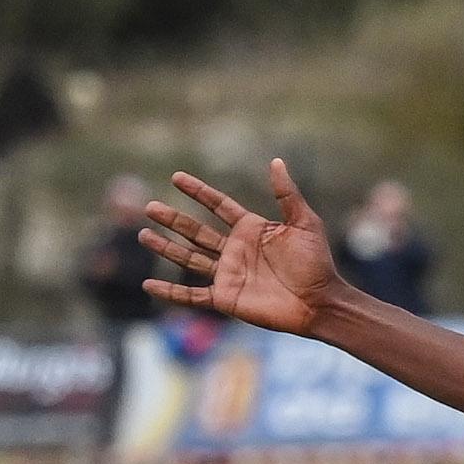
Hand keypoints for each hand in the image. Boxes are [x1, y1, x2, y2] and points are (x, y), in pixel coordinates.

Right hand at [140, 161, 343, 334]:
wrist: (319, 302)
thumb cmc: (316, 263)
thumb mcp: (304, 222)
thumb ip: (287, 194)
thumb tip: (276, 161)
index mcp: (250, 229)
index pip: (217, 205)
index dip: (198, 192)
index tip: (177, 177)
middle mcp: (235, 250)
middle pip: (196, 231)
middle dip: (173, 219)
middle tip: (149, 207)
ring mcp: (228, 274)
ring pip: (189, 258)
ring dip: (166, 247)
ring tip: (144, 234)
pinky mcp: (225, 298)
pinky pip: (192, 296)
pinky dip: (170, 292)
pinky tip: (149, 285)